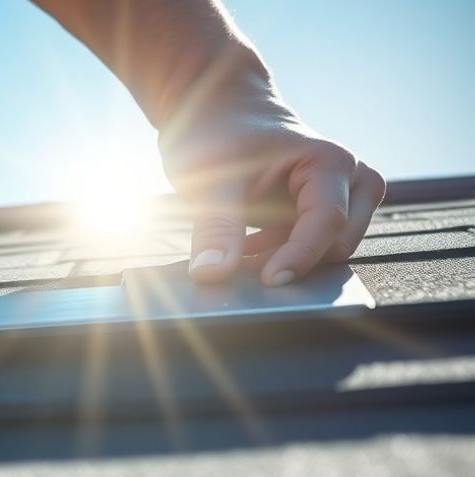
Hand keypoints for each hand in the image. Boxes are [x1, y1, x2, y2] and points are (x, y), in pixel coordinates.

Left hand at [157, 90, 385, 285]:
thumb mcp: (209, 181)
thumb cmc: (218, 134)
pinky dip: (279, 256)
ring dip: (285, 259)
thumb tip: (211, 272)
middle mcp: (348, 179)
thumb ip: (215, 229)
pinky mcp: (320, 212)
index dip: (299, 256)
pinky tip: (243, 250)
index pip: (327, 222)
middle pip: (338, 243)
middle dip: (295, 261)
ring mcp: (340, 197)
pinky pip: (310, 250)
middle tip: (243, 263)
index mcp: (329, 162)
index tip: (269, 281)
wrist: (219, 113)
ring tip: (237, 251)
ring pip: (327, 251)